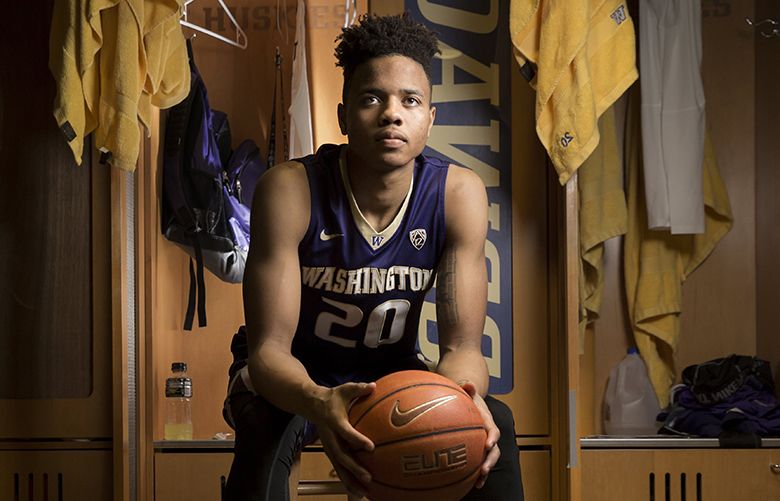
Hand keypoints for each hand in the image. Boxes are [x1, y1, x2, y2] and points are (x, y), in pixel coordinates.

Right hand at [311, 382, 375, 497]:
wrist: (311, 404)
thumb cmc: (333, 397)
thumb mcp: (344, 389)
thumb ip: (358, 389)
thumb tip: (373, 386)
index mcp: (333, 420)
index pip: (345, 431)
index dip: (356, 439)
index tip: (370, 447)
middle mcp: (330, 436)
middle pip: (341, 455)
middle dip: (354, 467)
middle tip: (368, 477)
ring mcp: (329, 446)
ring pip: (338, 467)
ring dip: (350, 480)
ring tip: (364, 493)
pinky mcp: (330, 452)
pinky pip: (339, 469)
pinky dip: (348, 481)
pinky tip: (359, 492)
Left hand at [461, 381, 499, 488]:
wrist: (472, 404)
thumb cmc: (468, 399)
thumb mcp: (468, 392)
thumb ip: (468, 389)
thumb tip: (468, 383)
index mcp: (488, 422)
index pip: (493, 430)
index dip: (492, 437)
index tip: (488, 444)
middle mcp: (489, 435)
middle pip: (494, 450)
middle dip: (490, 461)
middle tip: (484, 470)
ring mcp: (485, 444)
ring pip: (489, 460)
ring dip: (485, 471)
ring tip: (479, 483)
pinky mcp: (479, 451)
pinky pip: (479, 463)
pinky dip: (477, 474)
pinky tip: (470, 485)